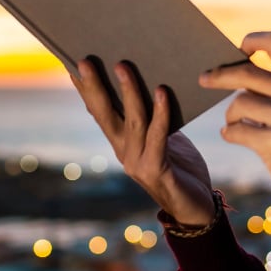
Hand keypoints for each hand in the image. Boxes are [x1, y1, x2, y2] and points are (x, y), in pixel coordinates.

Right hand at [70, 59, 214, 226]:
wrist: (196, 210)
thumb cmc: (182, 170)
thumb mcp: (166, 139)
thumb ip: (155, 119)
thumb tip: (156, 83)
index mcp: (122, 144)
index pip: (99, 112)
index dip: (85, 90)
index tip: (74, 64)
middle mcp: (124, 152)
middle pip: (104, 115)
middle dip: (94, 87)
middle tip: (85, 60)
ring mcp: (138, 163)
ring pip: (131, 121)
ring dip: (127, 92)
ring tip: (123, 66)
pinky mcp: (157, 170)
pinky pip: (158, 135)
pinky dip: (160, 112)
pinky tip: (162, 91)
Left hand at [199, 31, 270, 221]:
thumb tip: (238, 71)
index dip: (253, 40)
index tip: (239, 49)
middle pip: (246, 72)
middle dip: (219, 75)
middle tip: (204, 78)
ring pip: (238, 103)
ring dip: (231, 116)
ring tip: (236, 125)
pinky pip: (235, 130)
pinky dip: (230, 134)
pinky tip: (235, 137)